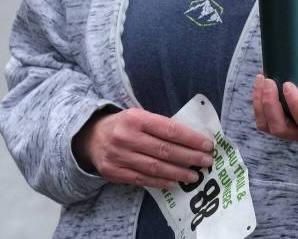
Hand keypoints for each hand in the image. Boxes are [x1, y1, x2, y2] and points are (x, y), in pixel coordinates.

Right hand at [72, 108, 213, 188]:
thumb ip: (161, 125)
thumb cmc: (125, 125)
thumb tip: (192, 139)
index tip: (208, 145)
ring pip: (155, 167)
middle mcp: (126, 137)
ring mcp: (119, 156)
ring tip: (195, 176)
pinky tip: (174, 182)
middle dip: (190, 157)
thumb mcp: (140, 116)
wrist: (90, 136)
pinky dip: (160, 182)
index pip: (170, 130)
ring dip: (178, 173)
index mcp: (137, 118)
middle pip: (164, 150)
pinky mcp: (113, 172)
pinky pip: (141, 179)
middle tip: (207, 162)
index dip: (191, 139)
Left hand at [253, 71, 297, 144]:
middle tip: (268, 80)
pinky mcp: (281, 125)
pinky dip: (258, 103)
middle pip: (280, 128)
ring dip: (260, 103)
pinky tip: (260, 84)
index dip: (295, 104)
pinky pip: (263, 120)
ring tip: (261, 78)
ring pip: (268, 126)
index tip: (288, 84)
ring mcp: (291, 132)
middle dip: (269, 105)